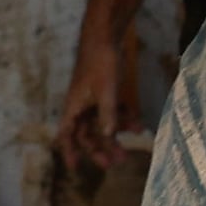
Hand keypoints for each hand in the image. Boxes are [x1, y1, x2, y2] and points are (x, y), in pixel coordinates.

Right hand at [56, 19, 137, 179]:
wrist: (106, 37)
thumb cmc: (101, 63)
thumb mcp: (106, 91)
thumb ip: (107, 115)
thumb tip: (109, 136)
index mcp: (74, 107)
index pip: (67, 135)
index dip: (69, 152)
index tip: (75, 168)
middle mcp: (81, 106)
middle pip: (87, 134)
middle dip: (100, 149)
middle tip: (115, 163)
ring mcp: (93, 99)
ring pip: (102, 124)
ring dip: (114, 136)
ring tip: (130, 148)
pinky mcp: (105, 92)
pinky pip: (113, 112)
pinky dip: (123, 119)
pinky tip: (138, 126)